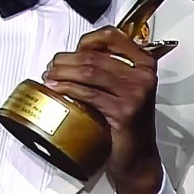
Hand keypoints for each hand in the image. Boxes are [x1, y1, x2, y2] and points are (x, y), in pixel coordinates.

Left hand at [44, 26, 162, 193]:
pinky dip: (68, 88)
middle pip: (94, 55)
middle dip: (65, 60)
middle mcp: (143, 75)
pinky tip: (56, 89)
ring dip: (62, 72)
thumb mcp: (121, 89)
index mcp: (144, 64)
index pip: (112, 36)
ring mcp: (136, 92)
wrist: (137, 157)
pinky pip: (89, 93)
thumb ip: (105, 68)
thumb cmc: (125, 122)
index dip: (85, 40)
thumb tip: (71, 56)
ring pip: (89, 71)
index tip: (69, 51)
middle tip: (50, 68)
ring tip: (48, 77)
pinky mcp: (124, 110)